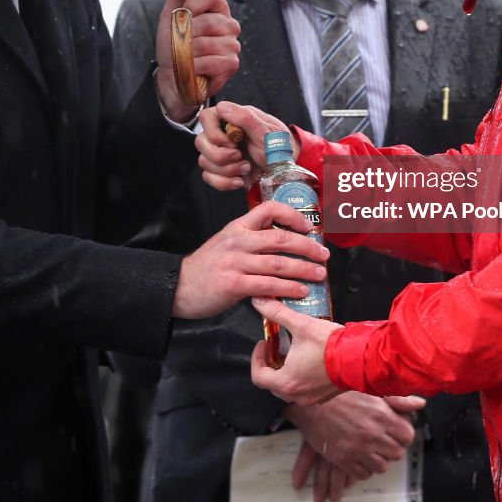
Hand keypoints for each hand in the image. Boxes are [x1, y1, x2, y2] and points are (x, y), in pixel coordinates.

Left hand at [155, 0, 240, 121]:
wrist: (172, 74)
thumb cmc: (174, 45)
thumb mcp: (171, 15)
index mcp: (216, 9)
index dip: (193, 3)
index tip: (182, 14)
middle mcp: (229, 25)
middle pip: (209, 22)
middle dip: (188, 35)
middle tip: (181, 42)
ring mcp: (232, 45)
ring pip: (208, 43)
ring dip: (189, 53)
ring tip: (185, 57)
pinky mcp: (231, 64)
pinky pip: (213, 61)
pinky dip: (197, 66)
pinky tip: (194, 68)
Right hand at [172, 200, 329, 318]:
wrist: (178, 286)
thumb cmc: (206, 268)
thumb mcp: (226, 243)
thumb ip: (250, 241)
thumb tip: (282, 246)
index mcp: (237, 227)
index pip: (268, 208)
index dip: (292, 215)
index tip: (307, 227)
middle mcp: (238, 241)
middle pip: (281, 238)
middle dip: (308, 246)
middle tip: (323, 254)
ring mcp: (236, 262)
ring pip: (279, 263)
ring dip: (304, 269)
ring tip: (319, 274)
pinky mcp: (235, 284)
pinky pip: (269, 285)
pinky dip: (288, 289)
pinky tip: (301, 292)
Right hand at [196, 101, 300, 189]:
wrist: (284, 172)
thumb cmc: (278, 147)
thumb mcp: (266, 131)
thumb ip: (245, 118)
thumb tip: (222, 107)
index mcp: (232, 119)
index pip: (206, 117)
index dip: (213, 132)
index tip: (231, 142)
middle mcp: (223, 135)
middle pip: (200, 142)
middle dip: (220, 155)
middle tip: (241, 157)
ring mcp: (221, 153)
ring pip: (203, 161)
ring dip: (226, 170)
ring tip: (246, 168)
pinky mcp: (222, 171)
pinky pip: (208, 177)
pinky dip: (224, 182)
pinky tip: (240, 180)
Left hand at [250, 297, 341, 404]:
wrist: (361, 358)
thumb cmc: (331, 346)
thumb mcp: (300, 324)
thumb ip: (277, 313)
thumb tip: (260, 302)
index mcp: (287, 382)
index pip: (258, 376)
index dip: (257, 358)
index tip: (264, 344)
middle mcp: (297, 395)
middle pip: (272, 383)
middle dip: (270, 363)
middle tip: (275, 346)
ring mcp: (311, 397)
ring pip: (288, 387)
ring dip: (284, 370)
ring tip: (291, 351)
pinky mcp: (324, 395)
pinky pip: (304, 389)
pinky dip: (300, 376)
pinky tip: (307, 359)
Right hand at [286, 390, 424, 500]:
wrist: (309, 403)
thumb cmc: (338, 393)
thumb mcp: (369, 390)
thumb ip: (397, 399)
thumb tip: (419, 403)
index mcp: (381, 415)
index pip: (407, 435)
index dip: (403, 435)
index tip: (396, 432)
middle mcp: (372, 433)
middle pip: (396, 453)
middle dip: (391, 448)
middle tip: (383, 441)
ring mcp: (357, 448)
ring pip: (381, 466)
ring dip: (378, 460)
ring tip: (370, 450)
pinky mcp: (343, 459)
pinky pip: (362, 474)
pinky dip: (363, 469)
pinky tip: (359, 458)